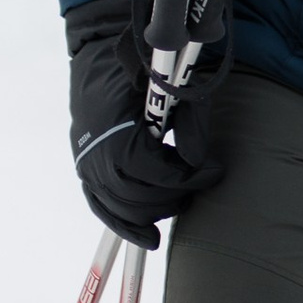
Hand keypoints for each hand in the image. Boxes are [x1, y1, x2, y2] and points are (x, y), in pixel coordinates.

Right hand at [68, 0, 218, 248]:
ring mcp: (88, 170)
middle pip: (145, 200)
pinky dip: (126, 228)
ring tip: (183, 197)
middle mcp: (98, 161)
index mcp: (118, 141)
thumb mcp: (170, 90)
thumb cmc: (136, 72)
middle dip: (178, 194)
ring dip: (158, 210)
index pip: (163, 178)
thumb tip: (200, 160)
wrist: (97, 63)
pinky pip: (104, 210)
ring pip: (127, 211)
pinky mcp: (85, 173)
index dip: (194, 178)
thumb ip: (189, 124)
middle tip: (201, 180)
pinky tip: (150, 239)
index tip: (216, 170)